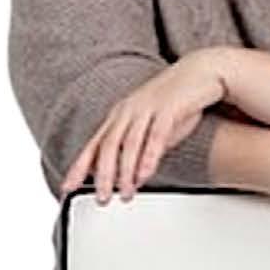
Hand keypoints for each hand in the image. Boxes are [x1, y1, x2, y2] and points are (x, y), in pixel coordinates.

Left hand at [59, 50, 226, 203]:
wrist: (201, 71)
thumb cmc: (176, 102)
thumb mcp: (150, 126)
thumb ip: (135, 146)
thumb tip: (122, 171)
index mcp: (120, 115)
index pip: (94, 144)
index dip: (80, 167)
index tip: (68, 187)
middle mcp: (129, 110)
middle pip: (108, 146)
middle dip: (104, 175)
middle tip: (102, 198)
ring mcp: (147, 108)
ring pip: (129, 143)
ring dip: (125, 171)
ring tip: (125, 193)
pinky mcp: (169, 108)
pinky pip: (156, 136)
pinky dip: (148, 157)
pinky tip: (145, 175)